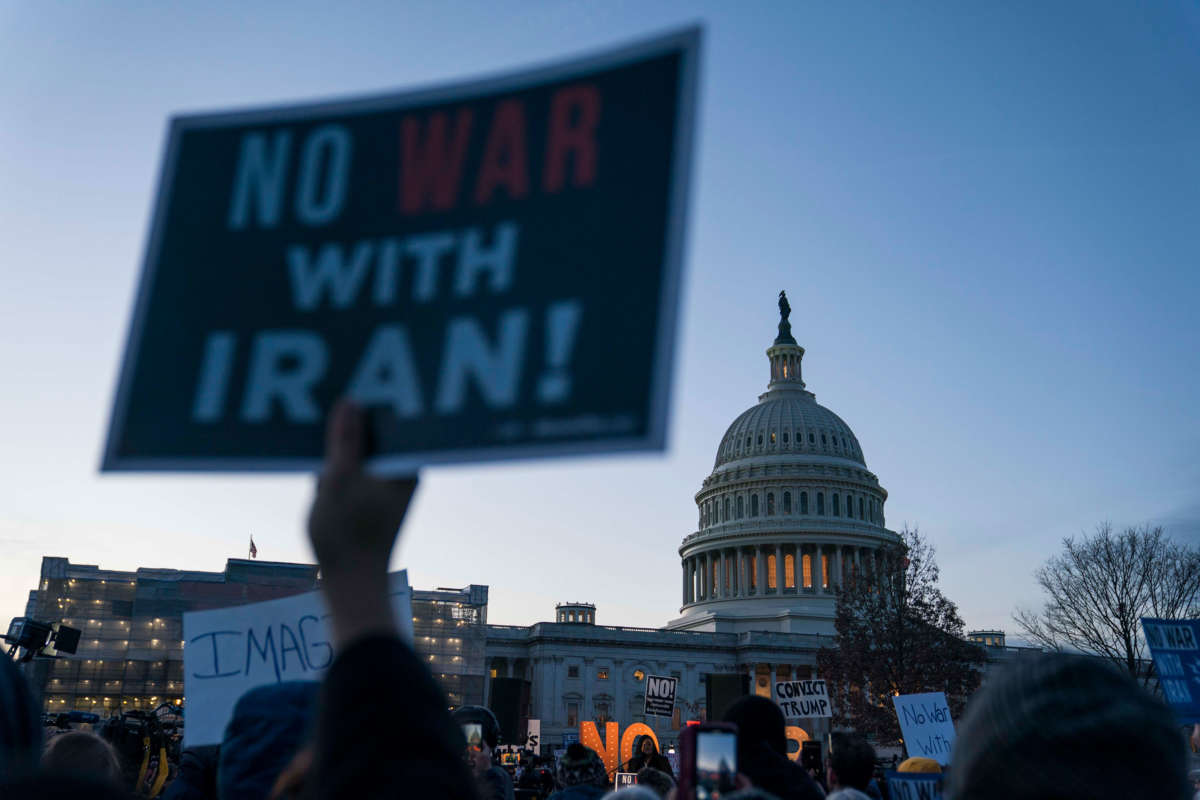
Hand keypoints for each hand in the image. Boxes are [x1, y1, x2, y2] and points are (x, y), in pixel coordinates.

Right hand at [307, 399, 417, 646]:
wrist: (352, 586)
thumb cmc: (348, 537)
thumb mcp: (339, 480)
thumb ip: (345, 440)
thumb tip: (351, 401)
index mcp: (406, 465)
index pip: (394, 417)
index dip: (371, 399)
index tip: (349, 383)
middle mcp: (403, 472)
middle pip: (377, 431)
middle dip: (352, 421)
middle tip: (327, 405)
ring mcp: (388, 485)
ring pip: (363, 450)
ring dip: (342, 444)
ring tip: (321, 437)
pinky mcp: (373, 498)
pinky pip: (356, 467)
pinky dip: (338, 464)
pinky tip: (319, 467)